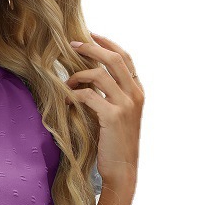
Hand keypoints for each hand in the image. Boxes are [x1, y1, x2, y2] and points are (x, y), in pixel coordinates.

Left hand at [64, 33, 143, 192]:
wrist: (122, 169)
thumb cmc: (115, 143)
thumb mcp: (116, 114)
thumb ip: (108, 94)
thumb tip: (87, 76)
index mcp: (137, 91)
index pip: (125, 57)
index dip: (107, 43)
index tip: (90, 35)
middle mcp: (135, 94)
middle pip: (114, 58)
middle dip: (91, 47)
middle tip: (72, 44)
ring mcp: (126, 105)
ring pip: (99, 74)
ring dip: (78, 75)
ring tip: (66, 83)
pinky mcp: (113, 116)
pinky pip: (88, 94)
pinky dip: (74, 94)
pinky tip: (66, 99)